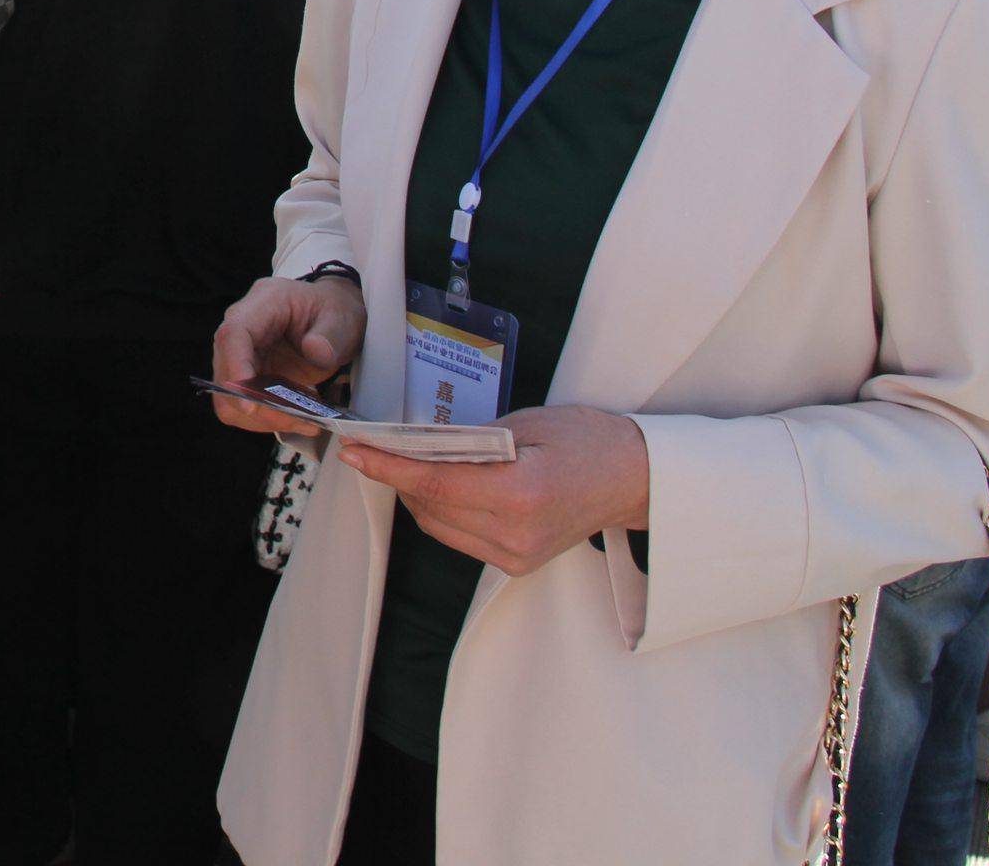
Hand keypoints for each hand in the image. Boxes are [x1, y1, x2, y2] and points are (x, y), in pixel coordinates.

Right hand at [208, 273, 366, 437]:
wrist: (331, 319)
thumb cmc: (333, 312)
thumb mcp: (343, 318)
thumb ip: (331, 334)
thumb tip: (315, 350)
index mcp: (263, 304)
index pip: (233, 335)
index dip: (236, 368)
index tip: (250, 404)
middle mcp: (242, 328)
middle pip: (225, 372)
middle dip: (257, 405)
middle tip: (299, 420)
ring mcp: (240, 354)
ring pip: (228, 397)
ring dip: (262, 418)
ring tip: (304, 422)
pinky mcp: (246, 376)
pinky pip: (242, 407)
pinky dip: (267, 420)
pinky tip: (297, 419)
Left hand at [335, 404, 650, 576]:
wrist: (634, 479)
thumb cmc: (588, 441)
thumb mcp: (526, 424)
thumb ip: (469, 439)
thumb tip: (416, 444)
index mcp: (519, 495)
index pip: (433, 482)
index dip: (388, 467)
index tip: (354, 451)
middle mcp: (514, 534)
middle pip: (429, 506)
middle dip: (397, 476)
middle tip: (376, 446)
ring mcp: (515, 555)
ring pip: (437, 525)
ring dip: (415, 494)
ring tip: (404, 462)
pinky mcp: (516, 564)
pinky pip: (458, 536)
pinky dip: (439, 510)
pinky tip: (438, 485)